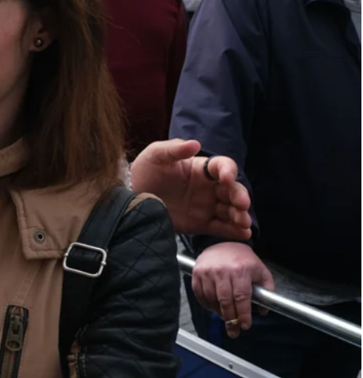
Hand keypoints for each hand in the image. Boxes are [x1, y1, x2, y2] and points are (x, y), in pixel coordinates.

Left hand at [130, 139, 251, 239]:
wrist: (133, 199)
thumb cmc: (146, 171)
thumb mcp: (155, 155)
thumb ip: (173, 149)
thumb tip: (195, 144)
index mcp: (201, 169)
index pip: (222, 166)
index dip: (228, 170)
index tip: (227, 178)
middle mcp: (209, 187)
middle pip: (231, 190)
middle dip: (240, 196)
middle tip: (242, 203)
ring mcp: (207, 206)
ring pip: (230, 210)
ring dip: (240, 215)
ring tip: (244, 222)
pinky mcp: (201, 223)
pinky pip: (220, 227)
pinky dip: (233, 231)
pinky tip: (243, 233)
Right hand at [192, 242, 274, 336]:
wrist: (222, 243)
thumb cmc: (242, 259)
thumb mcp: (260, 270)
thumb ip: (267, 290)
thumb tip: (263, 311)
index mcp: (241, 270)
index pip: (242, 297)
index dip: (243, 314)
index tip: (245, 325)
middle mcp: (223, 271)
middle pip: (225, 302)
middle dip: (231, 319)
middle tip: (234, 330)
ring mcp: (208, 272)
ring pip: (212, 300)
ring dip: (219, 313)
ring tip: (226, 318)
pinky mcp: (197, 274)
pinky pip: (200, 295)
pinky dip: (207, 305)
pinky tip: (214, 308)